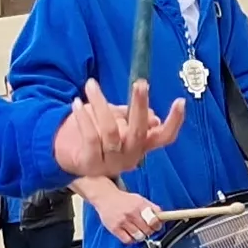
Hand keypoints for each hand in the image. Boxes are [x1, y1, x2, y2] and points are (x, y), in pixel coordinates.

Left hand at [54, 80, 184, 178]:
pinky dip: (84, 118)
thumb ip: (132, 117)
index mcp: (141, 146)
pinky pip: (91, 136)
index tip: (180, 101)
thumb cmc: (96, 134)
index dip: (175, 122)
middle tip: (139, 84)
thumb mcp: (118, 122)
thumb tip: (154, 117)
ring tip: (91, 85)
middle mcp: (130, 157)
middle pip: (139, 132)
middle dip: (141, 106)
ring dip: (100, 104)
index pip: (164, 137)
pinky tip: (77, 103)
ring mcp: (111, 163)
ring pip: (111, 131)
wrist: (67, 156)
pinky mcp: (91, 164)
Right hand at [84, 184, 167, 243]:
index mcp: (139, 205)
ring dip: (140, 236)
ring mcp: (122, 221)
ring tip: (138, 231)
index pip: (154, 220)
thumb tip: (163, 217)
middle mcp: (131, 213)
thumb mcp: (140, 199)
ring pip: (138, 236)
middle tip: (146, 229)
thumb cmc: (124, 199)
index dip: (157, 225)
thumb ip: (151, 208)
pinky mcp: (115, 228)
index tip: (156, 226)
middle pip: (147, 230)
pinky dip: (131, 240)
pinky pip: (128, 240)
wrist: (105, 197)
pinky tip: (130, 234)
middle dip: (149, 231)